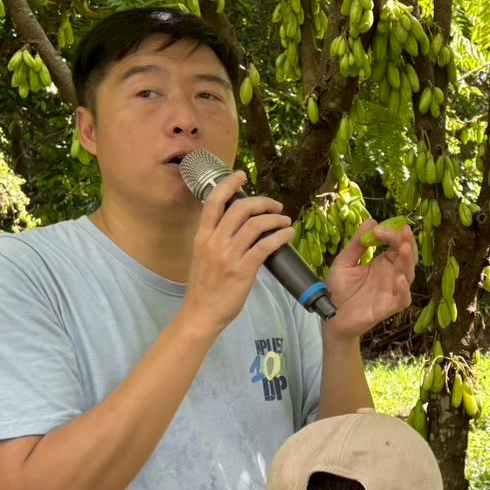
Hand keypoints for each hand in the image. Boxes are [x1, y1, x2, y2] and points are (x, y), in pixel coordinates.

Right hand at [182, 172, 293, 335]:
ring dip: (275, 219)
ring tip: (285, 222)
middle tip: (276, 206)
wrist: (201, 313)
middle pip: (240, 208)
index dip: (228, 184)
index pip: (213, 202)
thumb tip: (238, 227)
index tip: (242, 175)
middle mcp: (214, 242)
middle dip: (262, 202)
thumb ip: (217, 240)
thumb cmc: (204, 287)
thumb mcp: (203, 257)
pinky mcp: (243, 270)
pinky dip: (279, 237)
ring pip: (255, 225)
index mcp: (202, 237)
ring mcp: (228, 256)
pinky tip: (287, 235)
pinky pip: (265, 246)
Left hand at [323, 219, 414, 339]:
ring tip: (403, 248)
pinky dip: (404, 289)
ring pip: (409, 274)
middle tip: (402, 232)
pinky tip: (400, 278)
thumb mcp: (344, 262)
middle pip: (407, 256)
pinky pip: (403, 299)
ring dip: (408, 261)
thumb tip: (371, 221)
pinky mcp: (388, 307)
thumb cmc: (338, 289)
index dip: (392, 234)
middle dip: (406, 243)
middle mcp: (391, 275)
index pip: (395, 244)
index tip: (378, 229)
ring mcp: (392, 291)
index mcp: (382, 262)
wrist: (330, 315)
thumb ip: (356, 244)